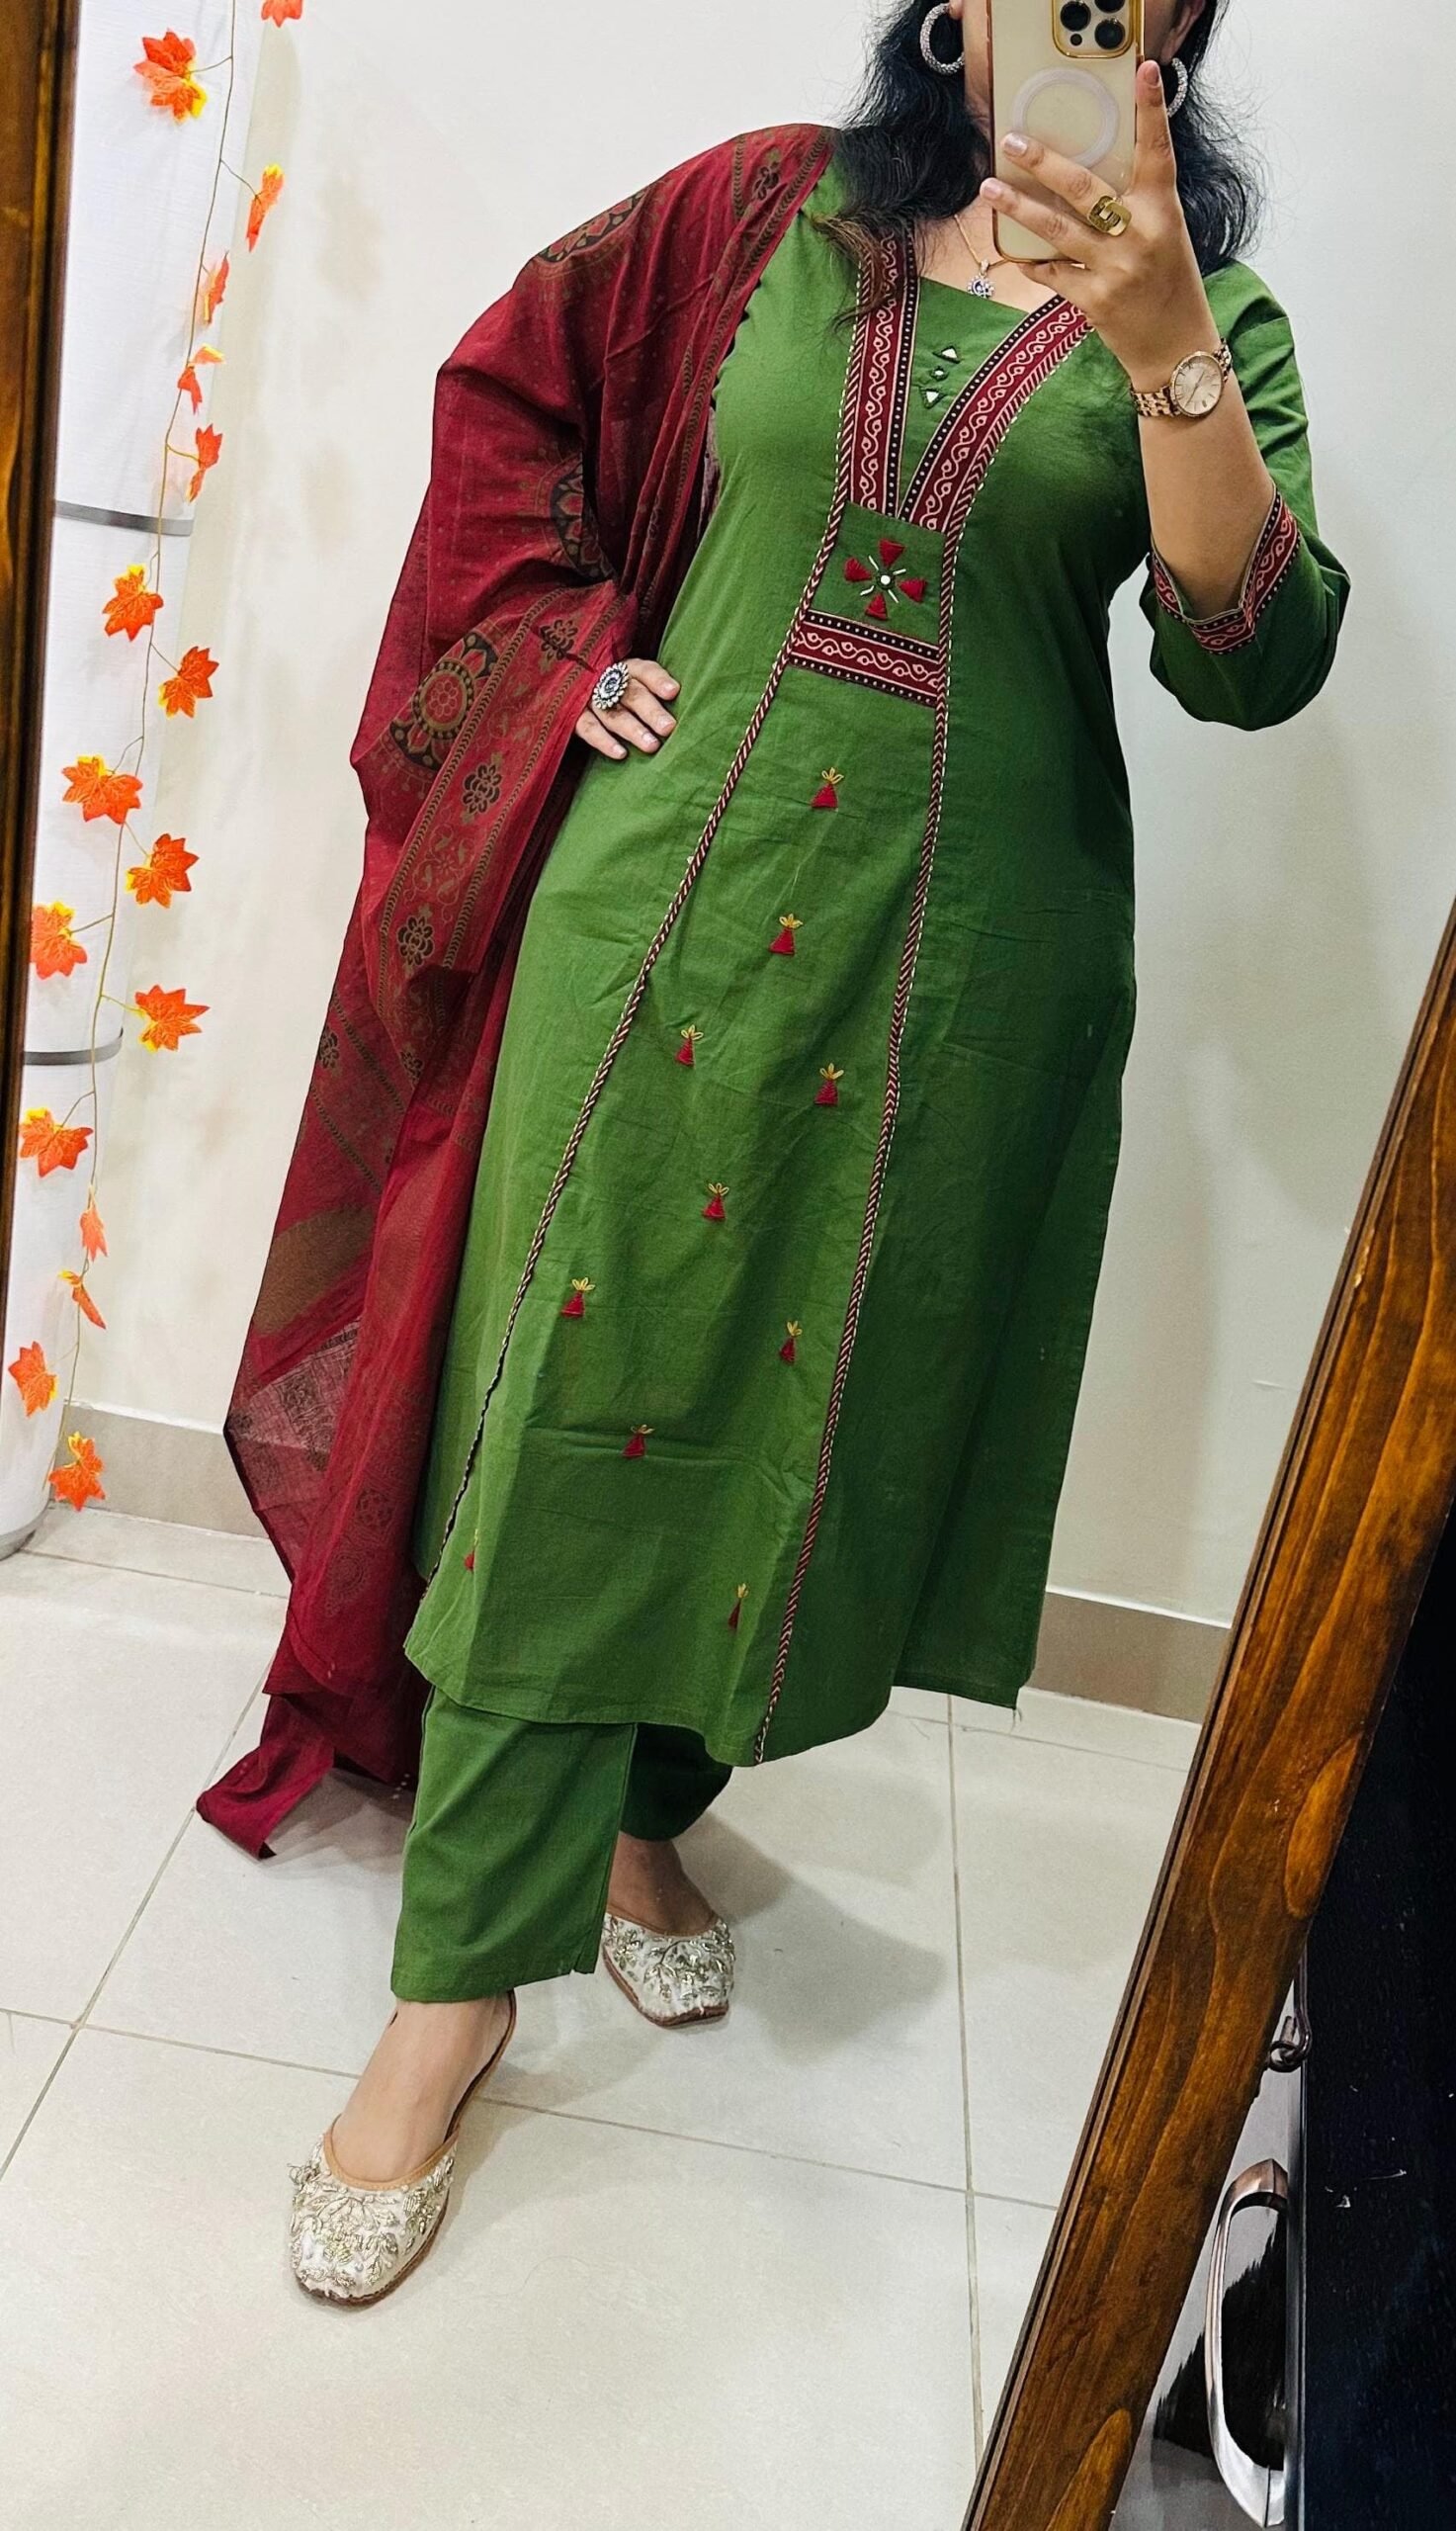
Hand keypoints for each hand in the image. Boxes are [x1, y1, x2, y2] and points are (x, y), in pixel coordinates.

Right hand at [575, 658, 679, 761]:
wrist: (576, 693)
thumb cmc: (620, 696)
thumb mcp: (634, 686)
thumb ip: (654, 694)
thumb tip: (684, 706)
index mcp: (626, 668)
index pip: (644, 670)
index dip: (658, 680)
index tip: (673, 692)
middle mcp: (607, 679)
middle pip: (631, 694)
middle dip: (651, 711)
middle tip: (668, 728)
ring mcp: (588, 697)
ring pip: (612, 713)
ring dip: (632, 729)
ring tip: (652, 746)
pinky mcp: (572, 715)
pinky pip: (588, 728)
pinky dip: (604, 741)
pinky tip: (621, 754)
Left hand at [979, 57, 1219, 391]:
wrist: (1177, 351)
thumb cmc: (1171, 286)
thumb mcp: (1165, 235)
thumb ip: (1135, 206)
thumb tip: (1087, 178)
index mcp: (1162, 211)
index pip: (1157, 151)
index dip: (1152, 111)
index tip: (1145, 72)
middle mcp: (1139, 235)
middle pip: (1084, 188)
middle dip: (1044, 163)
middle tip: (1013, 141)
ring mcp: (1115, 268)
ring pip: (1056, 230)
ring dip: (1019, 208)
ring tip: (990, 189)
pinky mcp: (1095, 300)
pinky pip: (1052, 274)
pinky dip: (1032, 262)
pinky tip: (1013, 252)